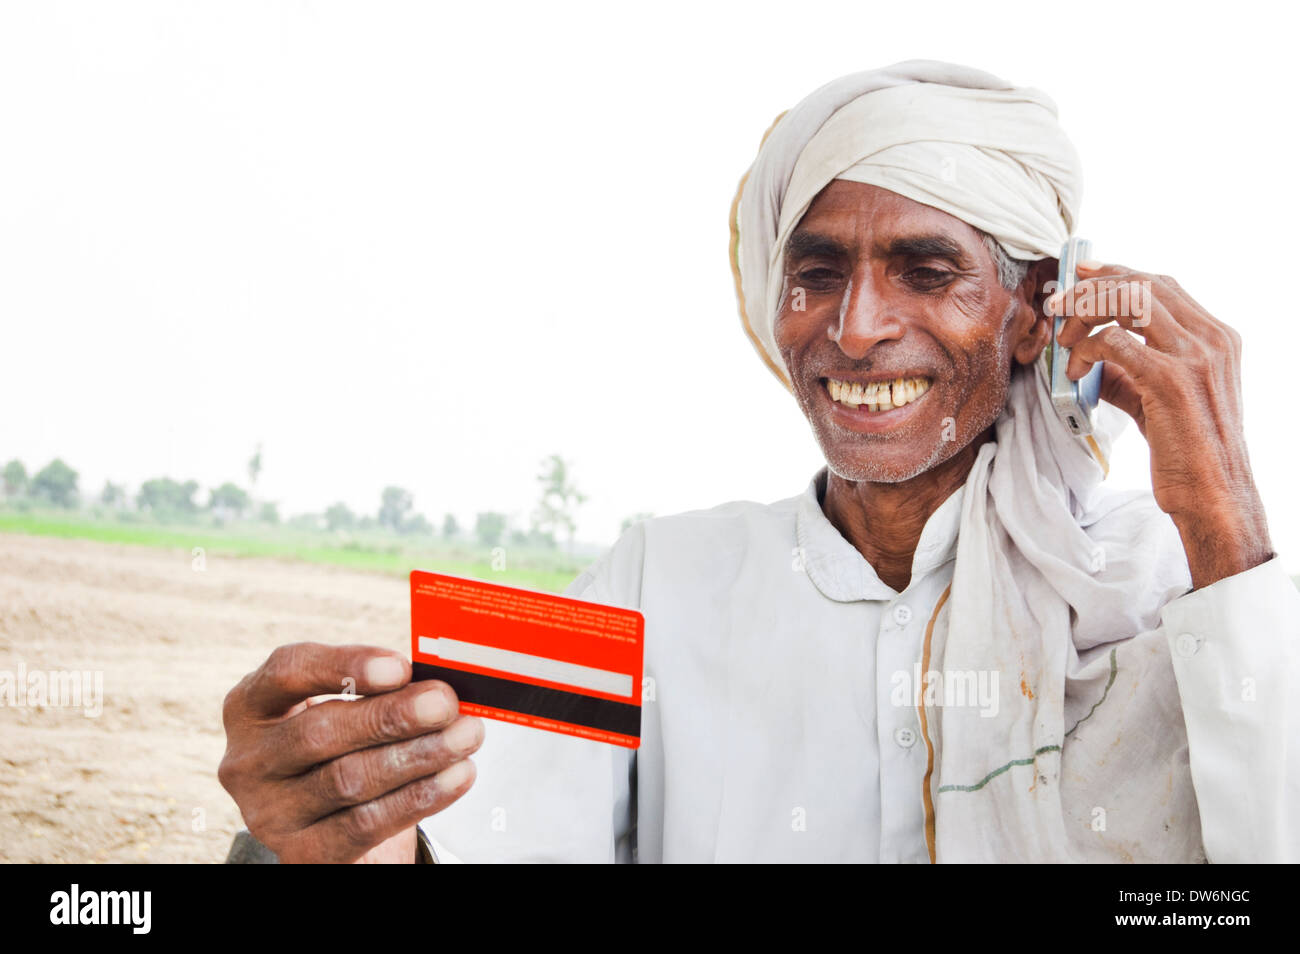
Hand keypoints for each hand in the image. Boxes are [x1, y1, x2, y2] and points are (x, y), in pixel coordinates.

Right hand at [218, 642, 483, 862]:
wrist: (324, 811)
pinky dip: (419, 798)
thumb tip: (440, 681)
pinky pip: (365, 825)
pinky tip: (457, 776)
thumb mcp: (343, 703)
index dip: (344, 666)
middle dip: (392, 716)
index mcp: (251, 704)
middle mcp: (248, 759)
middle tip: (446, 703)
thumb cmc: (342, 736)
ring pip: (347, 780)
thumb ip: (380, 685)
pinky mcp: (301, 852)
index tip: (400, 666)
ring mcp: (268, 812)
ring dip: (417, 756)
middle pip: (319, 732)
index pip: (287, 672)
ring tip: (466, 735)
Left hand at [1049, 261, 1273, 588]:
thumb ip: (1128, 371)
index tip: (1079, 276)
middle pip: (1143, 283)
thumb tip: (1085, 354)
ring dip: (1085, 313)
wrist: (1215, 496)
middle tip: (1057, 305)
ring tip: (1063, 339)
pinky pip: (1115, 342)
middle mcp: (1212, 339)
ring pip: (1129, 301)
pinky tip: (1075, 371)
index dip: (1115, 274)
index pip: (1161, 284)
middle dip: (1091, 288)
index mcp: (1217, 338)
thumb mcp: (1158, 399)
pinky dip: (1086, 349)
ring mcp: (1195, 357)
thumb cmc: (1188, 451)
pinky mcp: (1170, 381)